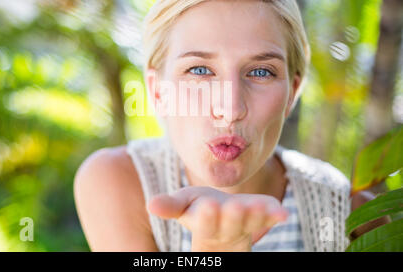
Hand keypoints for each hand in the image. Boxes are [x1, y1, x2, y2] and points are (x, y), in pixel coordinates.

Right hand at [147, 186, 288, 250]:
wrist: (224, 217)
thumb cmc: (200, 207)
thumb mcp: (184, 204)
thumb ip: (170, 206)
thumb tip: (150, 204)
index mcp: (205, 224)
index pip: (205, 224)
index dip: (207, 217)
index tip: (207, 207)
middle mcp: (227, 227)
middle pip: (230, 224)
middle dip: (233, 216)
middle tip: (235, 207)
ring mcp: (247, 223)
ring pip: (251, 222)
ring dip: (255, 216)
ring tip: (258, 207)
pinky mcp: (263, 216)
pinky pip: (270, 217)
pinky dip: (276, 215)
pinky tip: (283, 213)